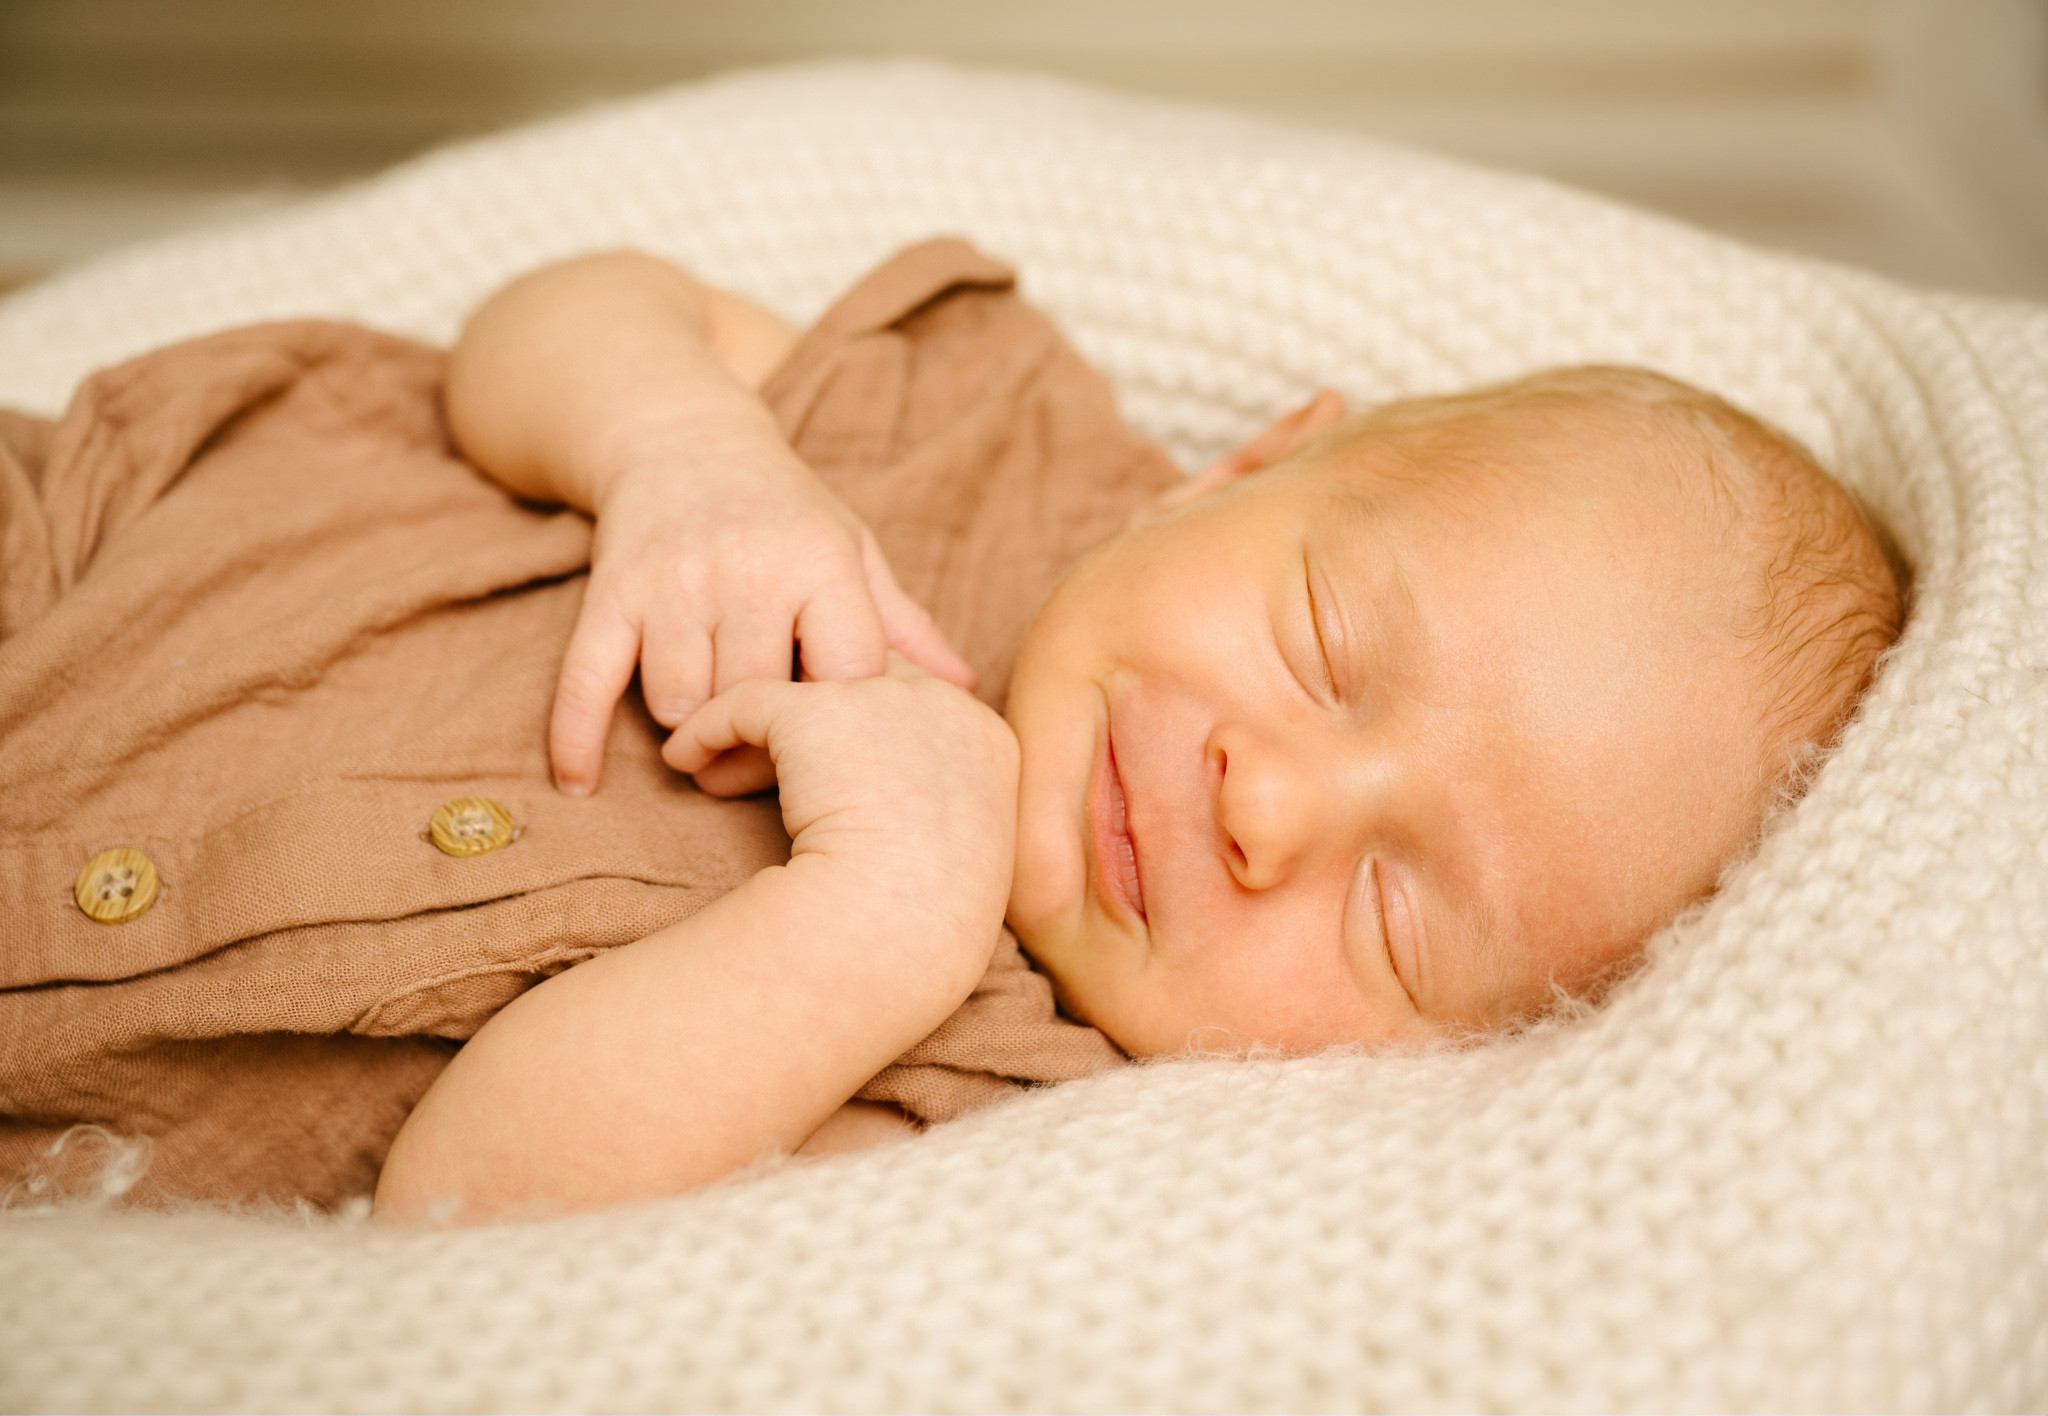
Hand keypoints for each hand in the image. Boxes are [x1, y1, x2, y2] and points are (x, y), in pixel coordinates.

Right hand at [550, 420, 974, 793]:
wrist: (680, 435)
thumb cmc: (786, 512)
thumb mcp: (852, 552)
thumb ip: (903, 626)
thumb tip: (970, 692)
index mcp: (821, 563)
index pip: (846, 673)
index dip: (844, 725)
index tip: (838, 749)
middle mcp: (747, 569)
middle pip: (756, 697)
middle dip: (756, 744)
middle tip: (757, 763)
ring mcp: (674, 581)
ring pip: (679, 702)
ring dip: (687, 732)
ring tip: (701, 736)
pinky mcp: (612, 591)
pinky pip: (588, 678)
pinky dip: (577, 736)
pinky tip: (581, 783)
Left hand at [664, 655, 1018, 940]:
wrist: (898, 928)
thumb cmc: (921, 926)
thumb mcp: (946, 862)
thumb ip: (926, 816)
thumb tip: (873, 810)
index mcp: (987, 742)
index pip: (921, 703)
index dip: (868, 733)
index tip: (826, 779)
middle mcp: (944, 704)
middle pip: (863, 674)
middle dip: (814, 714)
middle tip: (766, 760)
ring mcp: (882, 698)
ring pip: (803, 685)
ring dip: (758, 728)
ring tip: (718, 769)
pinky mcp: (815, 710)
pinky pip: (745, 704)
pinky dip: (708, 730)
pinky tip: (684, 761)